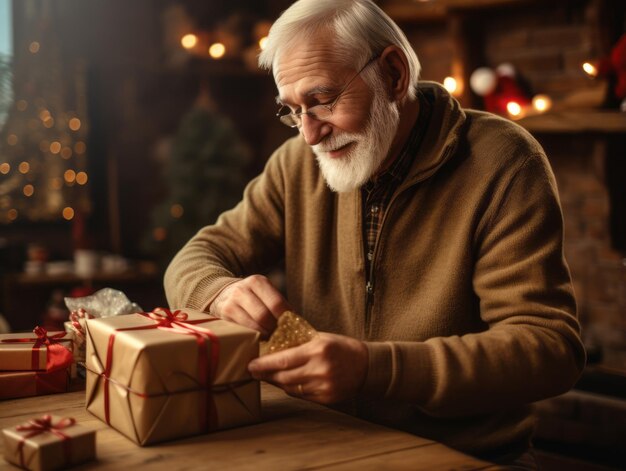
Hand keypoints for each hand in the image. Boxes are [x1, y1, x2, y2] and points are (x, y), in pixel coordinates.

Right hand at [210, 274, 289, 337]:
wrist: (223, 293)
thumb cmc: (252, 297)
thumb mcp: (264, 293)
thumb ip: (279, 305)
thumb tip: (297, 324)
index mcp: (258, 282)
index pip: (276, 303)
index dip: (285, 318)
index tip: (290, 327)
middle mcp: (242, 290)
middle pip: (263, 316)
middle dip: (273, 329)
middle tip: (279, 336)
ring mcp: (231, 303)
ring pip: (252, 325)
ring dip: (264, 335)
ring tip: (270, 338)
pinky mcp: (224, 315)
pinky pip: (242, 331)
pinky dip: (252, 337)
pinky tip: (257, 339)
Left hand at [248, 332, 367, 403]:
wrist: (367, 365)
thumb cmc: (341, 347)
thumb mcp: (320, 338)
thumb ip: (299, 344)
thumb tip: (272, 349)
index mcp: (317, 350)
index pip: (283, 360)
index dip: (264, 365)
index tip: (251, 365)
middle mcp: (320, 369)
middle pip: (284, 377)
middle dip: (266, 375)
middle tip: (254, 371)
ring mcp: (324, 386)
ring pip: (291, 388)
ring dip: (277, 382)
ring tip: (269, 376)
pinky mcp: (327, 398)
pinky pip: (302, 396)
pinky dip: (292, 389)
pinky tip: (287, 383)